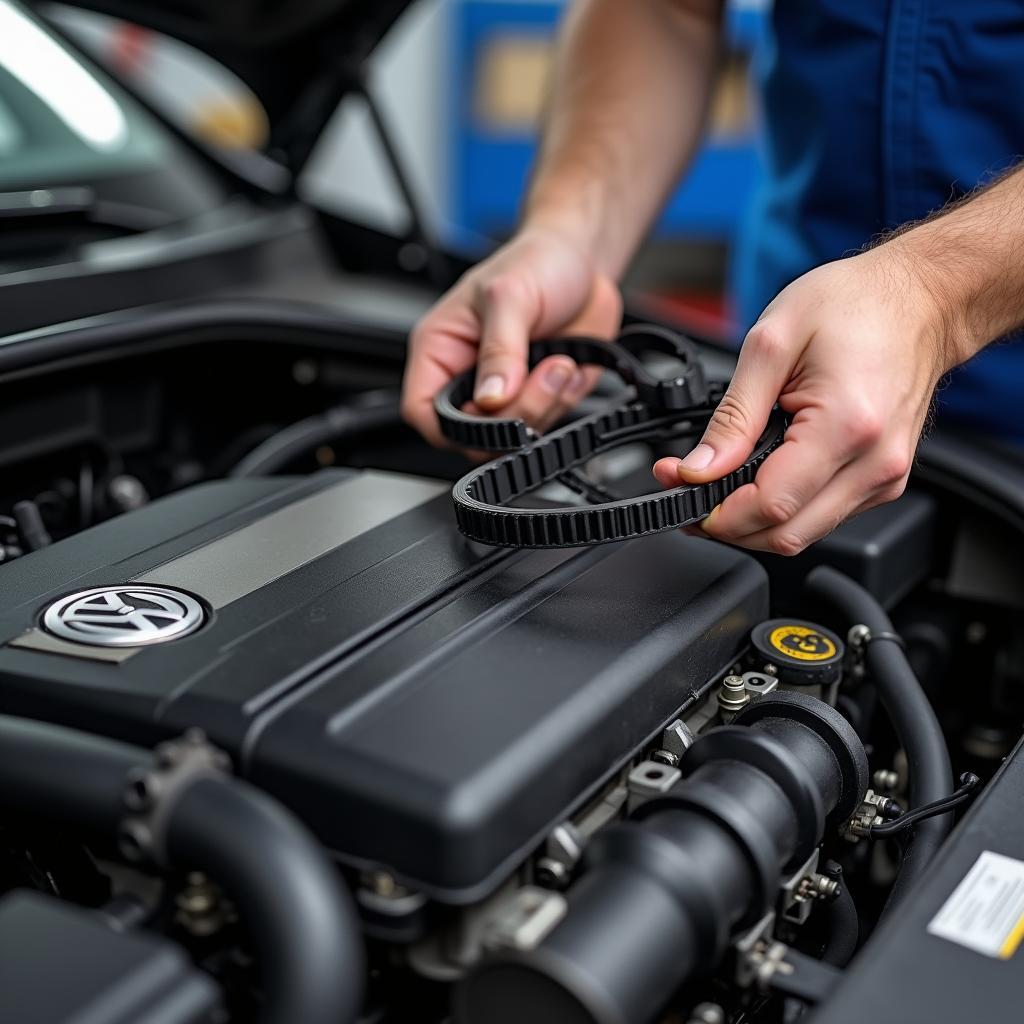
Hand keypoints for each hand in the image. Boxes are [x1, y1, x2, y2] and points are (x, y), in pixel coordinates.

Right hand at [402, 225, 621, 445]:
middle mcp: (469, 376)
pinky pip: (548, 423)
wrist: (581, 258)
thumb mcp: (510, 296)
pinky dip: (564, 400)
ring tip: (560, 361)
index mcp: (441, 349)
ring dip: (546, 403)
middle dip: (515, 412)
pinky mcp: (538, 397)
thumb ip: (500, 351)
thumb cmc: (534, 261)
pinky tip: (568, 366)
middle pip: (474, 434)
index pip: (422, 410)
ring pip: (514, 434)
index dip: (450, 426)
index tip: (487, 411)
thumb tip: (490, 399)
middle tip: (543, 374)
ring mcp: (505, 390)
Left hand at [653, 245, 960, 553]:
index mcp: (848, 427)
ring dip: (750, 520)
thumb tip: (700, 468)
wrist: (920, 299)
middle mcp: (874, 463)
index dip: (716, 510)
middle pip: (785, 535)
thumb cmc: (856, 306)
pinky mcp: (883, 480)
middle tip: (688, 488)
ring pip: (801, 533)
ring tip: (717, 482)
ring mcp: (884, 477)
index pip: (771, 505)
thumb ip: (732, 416)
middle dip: (725, 523)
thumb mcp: (771, 343)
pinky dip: (781, 507)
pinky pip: (820, 516)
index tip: (681, 487)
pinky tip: (757, 478)